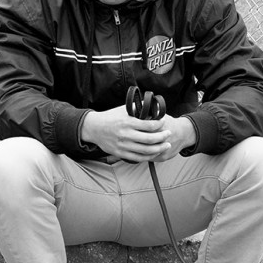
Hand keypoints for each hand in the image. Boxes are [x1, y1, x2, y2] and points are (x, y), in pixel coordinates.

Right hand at [80, 106, 195, 161]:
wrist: (93, 128)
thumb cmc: (109, 117)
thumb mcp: (123, 109)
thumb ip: (137, 108)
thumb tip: (150, 105)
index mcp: (127, 122)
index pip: (149, 125)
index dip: (160, 124)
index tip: (164, 122)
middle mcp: (126, 135)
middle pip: (150, 139)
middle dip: (163, 137)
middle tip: (168, 134)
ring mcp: (123, 145)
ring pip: (146, 150)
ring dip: (159, 148)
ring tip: (166, 145)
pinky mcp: (120, 153)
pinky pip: (138, 157)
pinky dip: (148, 156)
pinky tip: (154, 153)